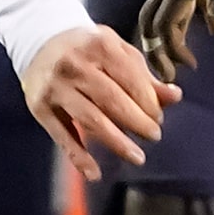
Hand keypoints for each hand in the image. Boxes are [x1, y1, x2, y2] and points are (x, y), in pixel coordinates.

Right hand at [23, 25, 178, 179]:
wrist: (38, 41)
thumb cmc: (88, 49)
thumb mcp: (117, 51)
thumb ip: (145, 76)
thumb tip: (175, 96)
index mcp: (100, 46)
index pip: (130, 79)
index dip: (148, 102)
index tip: (158, 118)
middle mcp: (75, 65)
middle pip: (112, 100)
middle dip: (137, 121)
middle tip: (154, 136)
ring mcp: (56, 87)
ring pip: (90, 119)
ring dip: (116, 142)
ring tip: (137, 156)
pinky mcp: (40, 106)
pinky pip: (62, 135)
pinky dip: (78, 157)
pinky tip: (94, 174)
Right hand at [139, 0, 213, 81]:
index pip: (162, 22)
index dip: (166, 50)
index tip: (181, 72)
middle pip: (152, 19)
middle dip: (155, 49)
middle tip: (167, 77)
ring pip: (167, 10)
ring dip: (171, 36)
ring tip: (184, 62)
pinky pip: (189, 0)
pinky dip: (194, 18)